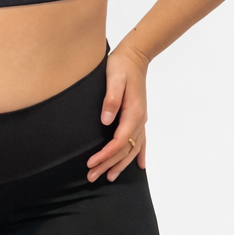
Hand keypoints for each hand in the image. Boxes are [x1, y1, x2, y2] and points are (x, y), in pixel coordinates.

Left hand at [86, 44, 148, 182]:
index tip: (91, 163)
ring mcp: (141, 120)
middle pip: (124, 150)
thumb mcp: (113, 79)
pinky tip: (140, 166)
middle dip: (108, 165)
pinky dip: (140, 155)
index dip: (105, 155)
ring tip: (109, 177)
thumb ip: (110, 99)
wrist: (135, 57)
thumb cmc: (121, 66)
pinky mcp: (139, 117)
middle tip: (92, 177)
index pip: (119, 141)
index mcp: (132, 113)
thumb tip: (106, 120)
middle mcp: (139, 120)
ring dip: (121, 164)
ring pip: (133, 149)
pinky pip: (142, 141)